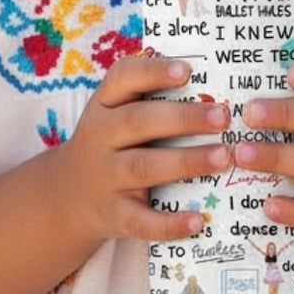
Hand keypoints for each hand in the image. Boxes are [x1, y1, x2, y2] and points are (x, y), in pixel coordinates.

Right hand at [58, 53, 231, 244]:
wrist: (69, 197)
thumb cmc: (111, 144)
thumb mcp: (115, 113)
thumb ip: (149, 94)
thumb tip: (207, 77)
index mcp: (104, 105)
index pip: (122, 79)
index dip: (153, 72)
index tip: (187, 70)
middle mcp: (100, 137)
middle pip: (138, 122)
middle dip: (183, 118)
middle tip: (223, 116)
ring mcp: (105, 178)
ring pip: (143, 168)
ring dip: (186, 161)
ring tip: (224, 157)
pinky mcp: (114, 215)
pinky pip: (141, 221)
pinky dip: (169, 224)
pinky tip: (198, 220)